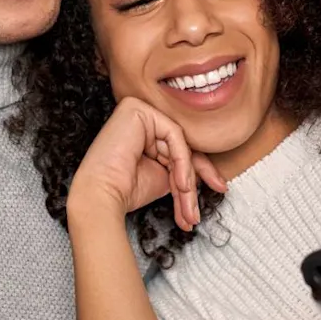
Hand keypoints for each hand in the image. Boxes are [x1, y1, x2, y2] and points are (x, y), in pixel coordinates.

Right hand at [69, 97, 226, 231]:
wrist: (102, 197)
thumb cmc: (126, 190)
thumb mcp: (165, 177)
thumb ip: (184, 166)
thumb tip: (211, 172)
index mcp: (144, 132)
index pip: (180, 148)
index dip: (200, 171)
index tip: (218, 189)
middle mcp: (140, 118)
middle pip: (181, 146)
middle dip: (194, 180)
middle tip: (198, 210)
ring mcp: (138, 110)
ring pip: (180, 143)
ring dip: (187, 178)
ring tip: (187, 207)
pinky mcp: (137, 109)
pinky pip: (174, 135)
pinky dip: (182, 162)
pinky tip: (180, 183)